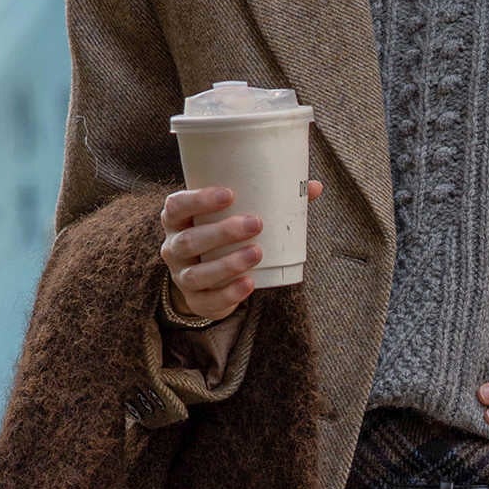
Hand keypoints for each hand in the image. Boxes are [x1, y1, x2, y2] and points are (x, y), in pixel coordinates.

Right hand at [160, 180, 323, 320]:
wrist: (208, 281)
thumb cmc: (223, 237)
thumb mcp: (234, 217)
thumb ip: (269, 200)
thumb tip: (315, 187)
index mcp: (178, 220)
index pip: (177, 205)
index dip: (199, 199)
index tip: (230, 193)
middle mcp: (173, 248)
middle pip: (190, 240)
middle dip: (222, 232)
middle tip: (256, 223)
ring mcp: (182, 277)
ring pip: (199, 273)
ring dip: (228, 263)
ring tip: (257, 252)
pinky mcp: (196, 301)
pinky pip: (209, 299)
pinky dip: (230, 293)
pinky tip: (249, 283)